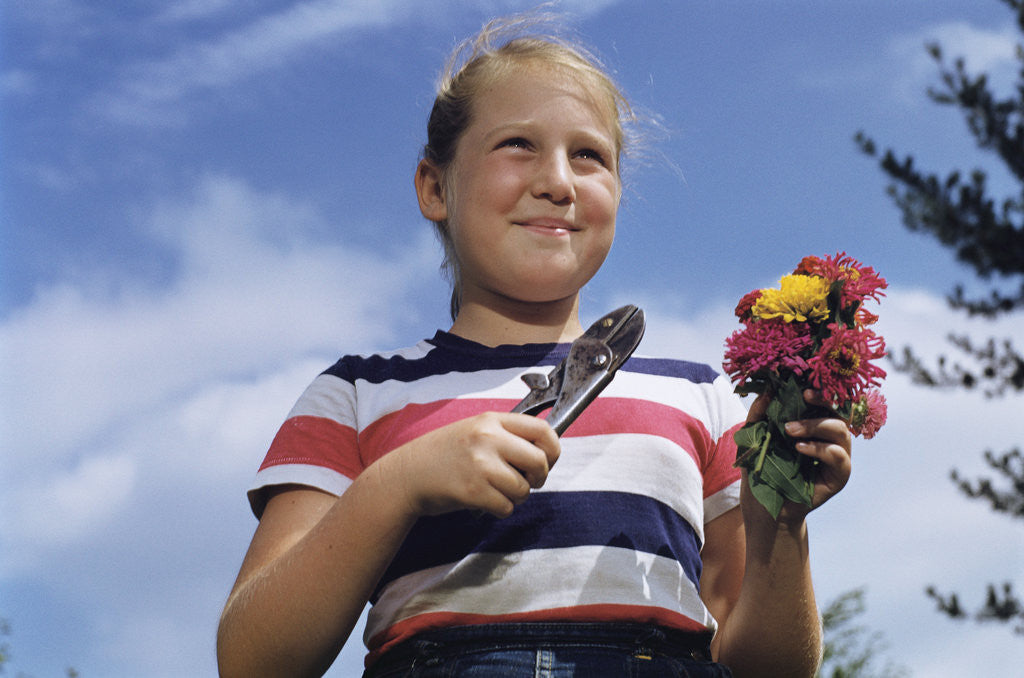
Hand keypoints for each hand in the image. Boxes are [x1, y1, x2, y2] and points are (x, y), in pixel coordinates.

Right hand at [381, 412, 560, 518]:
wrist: (407, 475)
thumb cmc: (443, 455)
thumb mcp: (474, 431)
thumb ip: (506, 436)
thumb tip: (544, 451)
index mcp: (490, 420)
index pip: (542, 429)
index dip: (554, 449)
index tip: (549, 460)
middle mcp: (487, 438)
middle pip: (539, 461)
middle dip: (539, 477)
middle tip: (526, 481)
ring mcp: (480, 465)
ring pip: (524, 488)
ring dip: (516, 497)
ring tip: (496, 491)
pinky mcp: (473, 491)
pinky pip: (507, 507)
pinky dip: (500, 509)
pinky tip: (484, 501)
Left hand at [745, 389, 852, 522]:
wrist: (764, 507)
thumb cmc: (761, 470)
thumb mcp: (754, 438)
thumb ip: (760, 414)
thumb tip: (768, 389)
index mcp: (814, 425)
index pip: (826, 400)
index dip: (820, 388)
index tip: (803, 383)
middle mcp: (830, 438)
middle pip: (841, 411)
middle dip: (824, 400)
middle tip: (803, 397)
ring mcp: (837, 457)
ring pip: (842, 431)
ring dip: (816, 425)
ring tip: (789, 429)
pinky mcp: (839, 477)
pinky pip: (838, 457)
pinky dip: (820, 449)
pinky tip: (799, 448)